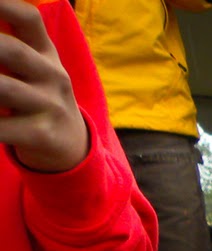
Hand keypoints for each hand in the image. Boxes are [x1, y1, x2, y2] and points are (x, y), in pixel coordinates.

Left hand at [0, 0, 89, 172]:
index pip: (29, 19)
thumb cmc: (40, 95)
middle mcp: (53, 76)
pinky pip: (2, 127)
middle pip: (13, 50)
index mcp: (46, 52)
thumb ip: (13, 40)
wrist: (74, 145)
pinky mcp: (42, 135)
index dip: (4, 6)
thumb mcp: (36, 65)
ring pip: (4, 89)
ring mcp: (50, 106)